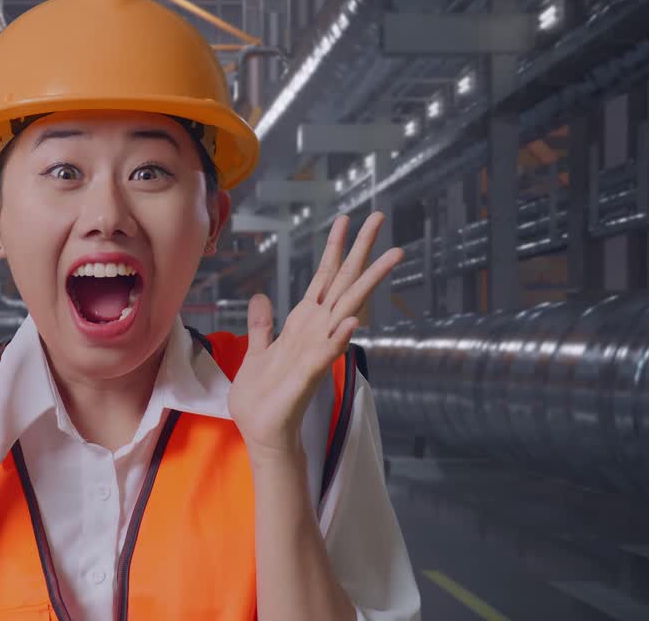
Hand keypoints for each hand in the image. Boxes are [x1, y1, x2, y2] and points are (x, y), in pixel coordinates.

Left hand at [227, 213, 402, 463]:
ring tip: (392, 256)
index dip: (335, 249)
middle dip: (361, 251)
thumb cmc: (263, 396)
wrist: (263, 431)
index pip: (323, 278)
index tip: (347, 220)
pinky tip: (352, 321)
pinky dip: (339, 337)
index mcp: (303, 322)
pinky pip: (326, 352)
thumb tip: (262, 297)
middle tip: (380, 217)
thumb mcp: (257, 350)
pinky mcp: (308, 375)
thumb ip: (262, 325)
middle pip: (343, 283)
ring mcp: (317, 350)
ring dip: (367, 284)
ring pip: (347, 309)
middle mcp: (316, 331)